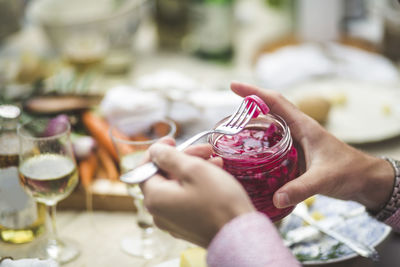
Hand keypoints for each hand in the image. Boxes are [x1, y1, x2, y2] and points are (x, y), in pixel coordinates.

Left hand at [140, 137, 254, 247]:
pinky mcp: (187, 226)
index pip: (145, 168)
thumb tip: (155, 151)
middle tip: (205, 150)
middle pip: (164, 176)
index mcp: (155, 198)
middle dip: (184, 159)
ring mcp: (172, 221)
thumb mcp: (194, 170)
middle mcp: (159, 212)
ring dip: (194, 170)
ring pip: (177, 187)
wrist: (239, 236)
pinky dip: (197, 185)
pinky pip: (186, 199)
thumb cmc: (218, 202)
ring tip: (216, 162)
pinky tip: (215, 176)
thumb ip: (169, 157)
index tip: (173, 140)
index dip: (158, 151)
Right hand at [231, 82, 394, 211]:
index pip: (275, 102)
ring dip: (252, 126)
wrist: (364, 180)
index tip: (233, 86)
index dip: (254, 92)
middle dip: (247, 108)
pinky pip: (272, 143)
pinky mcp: (296, 154)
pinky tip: (249, 153)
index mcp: (303, 126)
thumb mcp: (324, 179)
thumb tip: (276, 198)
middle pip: (268, 112)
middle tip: (226, 117)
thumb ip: (301, 188)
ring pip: (269, 127)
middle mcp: (297, 130)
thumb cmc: (348, 172)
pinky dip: (259, 143)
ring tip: (231, 133)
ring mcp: (296, 141)